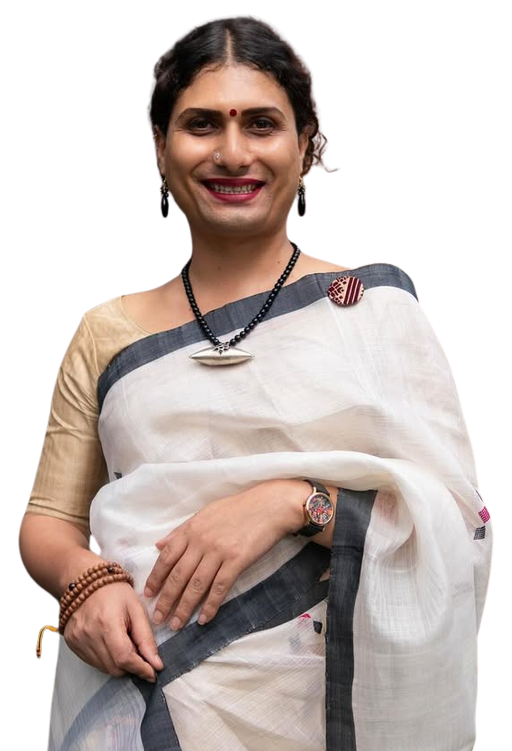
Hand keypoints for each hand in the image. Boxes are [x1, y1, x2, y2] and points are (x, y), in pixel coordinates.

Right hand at [64, 582, 163, 681]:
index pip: (124, 658)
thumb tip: (156, 664)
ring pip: (104, 668)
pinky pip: (93, 662)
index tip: (153, 673)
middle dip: (132, 667)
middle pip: (115, 668)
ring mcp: (78, 641)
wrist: (85, 581)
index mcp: (107, 623)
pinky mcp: (72, 644)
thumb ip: (146, 638)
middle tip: (140, 654)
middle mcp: (89, 635)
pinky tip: (111, 644)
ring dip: (119, 664)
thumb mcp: (136, 608)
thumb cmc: (115, 592)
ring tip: (125, 644)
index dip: (141, 669)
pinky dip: (106, 659)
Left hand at [144, 479, 298, 629]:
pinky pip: (220, 587)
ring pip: (196, 585)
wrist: (269, 506)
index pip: (166, 557)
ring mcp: (219, 552)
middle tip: (158, 618)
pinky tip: (204, 619)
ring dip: (184, 608)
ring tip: (176, 625)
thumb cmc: (238, 508)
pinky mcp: (237, 561)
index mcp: (192, 529)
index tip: (148, 594)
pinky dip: (210, 605)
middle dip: (166, 599)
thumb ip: (182, 530)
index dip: (156, 578)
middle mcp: (201, 541)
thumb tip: (159, 545)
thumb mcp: (206, 513)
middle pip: (178, 575)